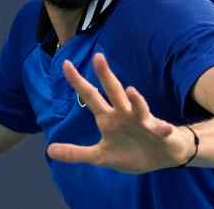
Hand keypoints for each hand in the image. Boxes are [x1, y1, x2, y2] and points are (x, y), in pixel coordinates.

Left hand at [46, 53, 194, 173]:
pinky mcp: (159, 133)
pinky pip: (160, 130)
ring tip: (130, 90)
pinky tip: (163, 128)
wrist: (162, 156)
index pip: (91, 96)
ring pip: (139, 108)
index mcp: (108, 119)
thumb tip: (49, 150)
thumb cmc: (131, 151)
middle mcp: (124, 114)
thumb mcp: (101, 156)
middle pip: (113, 92)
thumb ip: (76, 153)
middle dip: (106, 76)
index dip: (78, 82)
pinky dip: (162, 128)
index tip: (66, 64)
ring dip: (136, 100)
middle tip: (98, 57)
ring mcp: (142, 122)